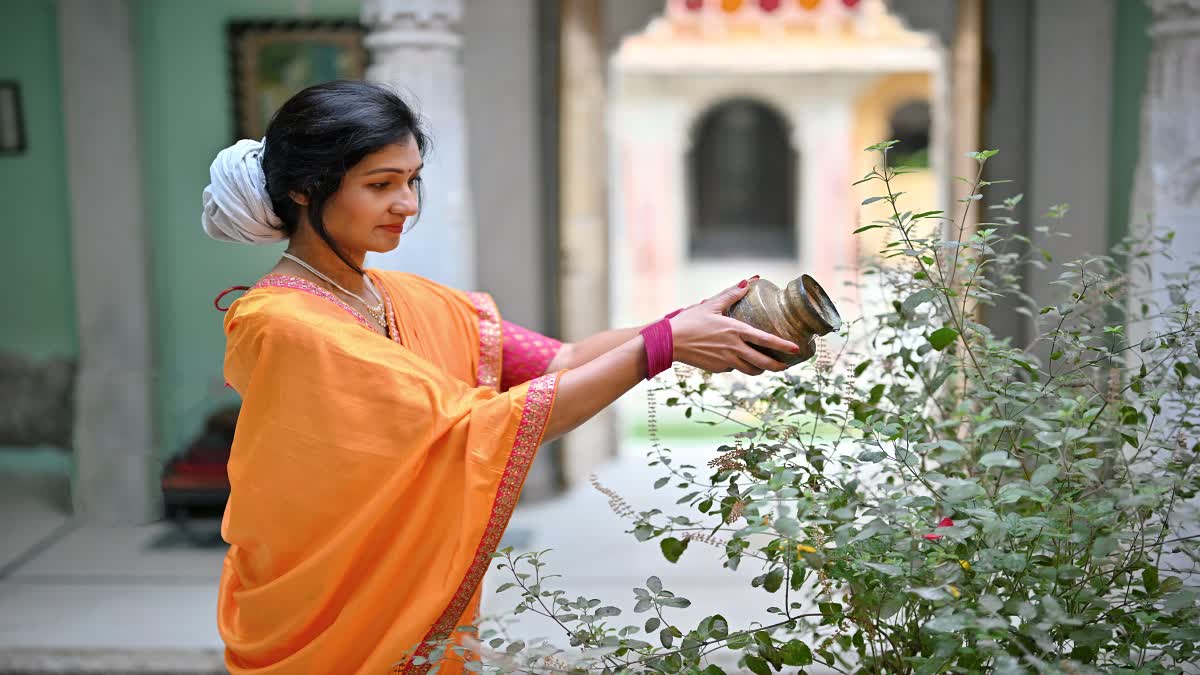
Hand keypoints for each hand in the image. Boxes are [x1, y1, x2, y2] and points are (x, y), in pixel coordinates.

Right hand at [668, 280, 800, 374]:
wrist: (670, 341)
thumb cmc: (689, 320)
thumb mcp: (711, 304)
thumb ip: (731, 294)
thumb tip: (749, 281)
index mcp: (736, 330)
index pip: (766, 340)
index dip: (783, 346)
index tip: (796, 349)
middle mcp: (734, 348)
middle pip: (763, 362)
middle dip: (778, 366)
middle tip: (786, 365)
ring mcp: (726, 360)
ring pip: (751, 370)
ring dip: (760, 369)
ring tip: (765, 365)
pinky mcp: (717, 369)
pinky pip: (734, 368)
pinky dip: (739, 365)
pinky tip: (737, 359)